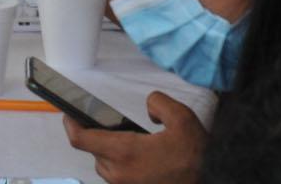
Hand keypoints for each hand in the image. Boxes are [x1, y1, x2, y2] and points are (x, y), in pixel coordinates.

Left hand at [62, 93, 206, 183]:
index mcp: (125, 153)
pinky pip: (119, 177)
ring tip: (138, 145)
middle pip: (94, 152)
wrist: (212, 180)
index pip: (81, 139)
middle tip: (119, 127)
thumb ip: (159, 103)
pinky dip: (124, 166)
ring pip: (106, 166)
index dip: (70, 124)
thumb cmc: (196, 157)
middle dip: (101, 137)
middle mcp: (119, 173)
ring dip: (113, 154)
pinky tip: (145, 161)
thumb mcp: (182, 119)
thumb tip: (149, 108)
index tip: (68, 114)